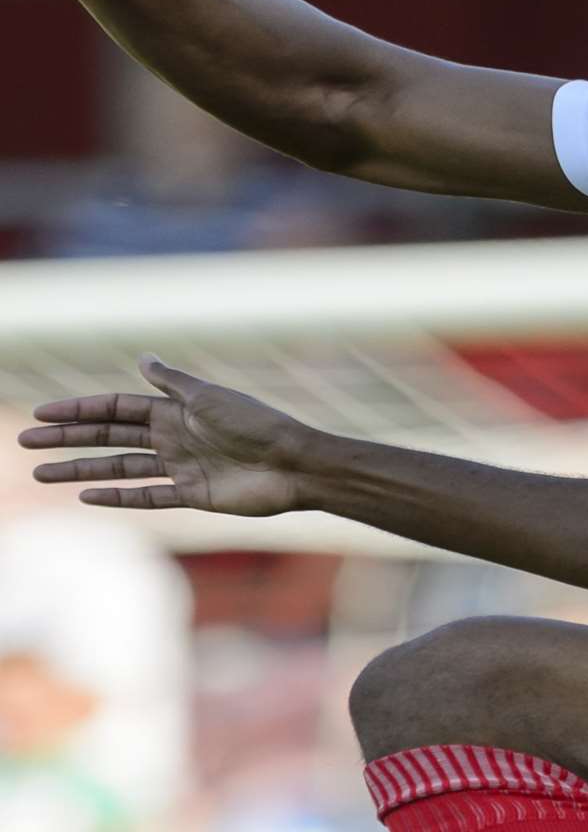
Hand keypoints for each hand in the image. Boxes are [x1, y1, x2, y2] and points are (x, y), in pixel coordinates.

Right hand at [19, 356, 311, 516]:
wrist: (294, 463)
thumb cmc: (257, 424)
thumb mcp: (210, 397)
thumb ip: (173, 382)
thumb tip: (142, 357)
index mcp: (176, 410)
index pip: (117, 409)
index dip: (81, 411)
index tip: (44, 413)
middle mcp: (174, 437)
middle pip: (110, 438)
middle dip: (69, 439)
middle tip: (25, 442)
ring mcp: (181, 467)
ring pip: (120, 468)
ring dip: (82, 470)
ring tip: (42, 473)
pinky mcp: (193, 495)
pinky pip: (147, 497)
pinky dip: (118, 497)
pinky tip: (86, 496)